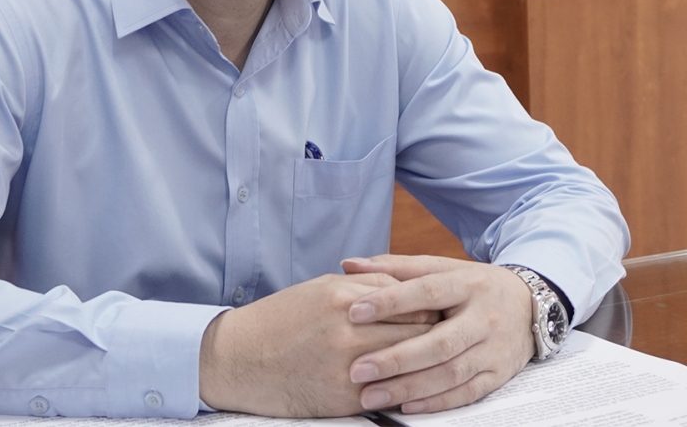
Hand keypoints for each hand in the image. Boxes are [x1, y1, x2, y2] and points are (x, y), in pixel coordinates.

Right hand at [198, 273, 433, 416]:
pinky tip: (408, 385)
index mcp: (345, 297)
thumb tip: (409, 291)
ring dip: (424, 363)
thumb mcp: (322, 288)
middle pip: (418, 331)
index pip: (412, 300)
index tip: (441, 310)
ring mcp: (347, 367)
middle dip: (436, 334)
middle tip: (449, 336)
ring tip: (433, 361)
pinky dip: (402, 389)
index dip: (431, 306)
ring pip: (408, 364)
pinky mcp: (343, 399)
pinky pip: (389, 393)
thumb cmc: (281, 320)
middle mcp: (349, 330)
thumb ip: (368, 287)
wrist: (237, 360)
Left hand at [340, 254, 534, 414]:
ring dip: (410, 387)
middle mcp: (483, 316)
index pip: (427, 291)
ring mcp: (493, 348)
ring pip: (451, 372)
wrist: (529, 305)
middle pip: (439, 342)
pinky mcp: (498, 373)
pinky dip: (437, 402)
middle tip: (357, 370)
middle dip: (396, 358)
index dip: (390, 301)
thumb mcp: (442, 268)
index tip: (354, 312)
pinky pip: (467, 393)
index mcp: (467, 283)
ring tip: (371, 394)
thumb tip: (349, 263)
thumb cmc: (473, 286)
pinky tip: (407, 406)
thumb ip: (395, 267)